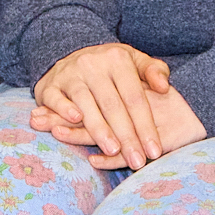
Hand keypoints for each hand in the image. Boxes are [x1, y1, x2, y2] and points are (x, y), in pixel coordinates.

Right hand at [32, 42, 176, 170]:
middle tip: (137, 160)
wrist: (72, 54)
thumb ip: (155, 71)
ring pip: (86, 104)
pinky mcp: (49, 85)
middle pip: (112, 105)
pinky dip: (64, 109)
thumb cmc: (111, 66)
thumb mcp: (135, 61)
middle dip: (126, 136)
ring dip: (99, 129)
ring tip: (113, 150)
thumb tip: (164, 88)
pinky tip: (75, 121)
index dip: (145, 126)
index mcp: (118, 59)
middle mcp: (93, 65)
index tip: (154, 151)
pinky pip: (56, 99)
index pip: (135, 98)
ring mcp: (69, 74)